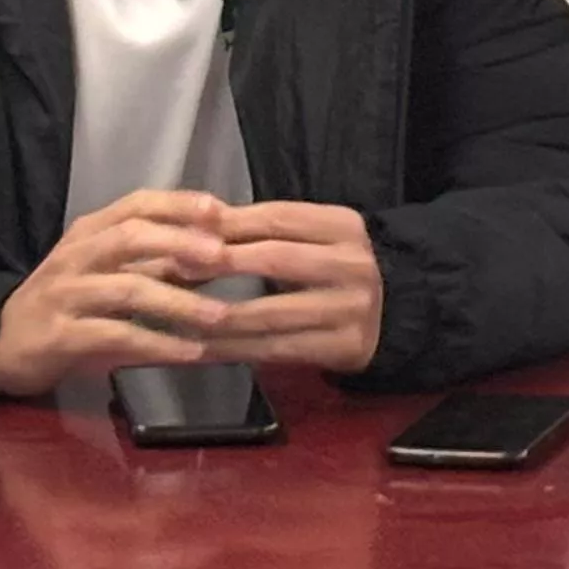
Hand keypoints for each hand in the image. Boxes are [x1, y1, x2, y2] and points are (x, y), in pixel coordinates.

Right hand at [0, 193, 391, 395]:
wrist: (1, 343)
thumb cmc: (67, 303)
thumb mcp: (106, 271)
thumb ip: (154, 261)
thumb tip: (220, 252)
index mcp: (90, 231)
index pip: (137, 203)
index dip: (179, 204)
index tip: (221, 210)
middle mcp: (77, 255)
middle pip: (131, 236)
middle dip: (181, 243)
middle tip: (223, 258)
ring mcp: (66, 294)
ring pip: (127, 288)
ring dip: (179, 302)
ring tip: (220, 315)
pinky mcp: (60, 335)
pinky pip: (114, 335)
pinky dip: (156, 343)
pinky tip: (189, 352)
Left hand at [193, 198, 386, 374]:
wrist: (392, 314)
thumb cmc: (333, 270)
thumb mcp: (311, 240)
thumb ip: (262, 232)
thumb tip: (194, 230)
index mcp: (343, 226)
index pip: (278, 217)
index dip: (229, 225)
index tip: (185, 235)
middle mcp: (353, 263)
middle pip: (276, 258)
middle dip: (221, 265)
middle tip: (176, 273)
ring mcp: (352, 308)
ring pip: (272, 313)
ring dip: (218, 318)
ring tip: (179, 318)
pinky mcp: (346, 347)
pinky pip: (278, 349)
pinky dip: (236, 350)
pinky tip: (204, 351)